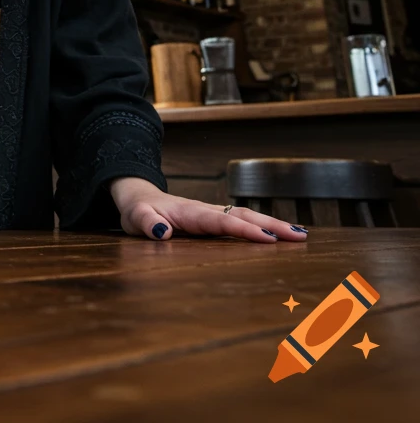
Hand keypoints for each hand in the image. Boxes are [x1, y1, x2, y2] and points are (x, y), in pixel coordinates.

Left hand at [109, 177, 308, 243]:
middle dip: (271, 225)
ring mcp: (212, 214)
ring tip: (301, 235)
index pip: (221, 221)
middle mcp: (206, 211)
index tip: (268, 238)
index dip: (244, 230)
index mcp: (190, 213)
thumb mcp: (135, 218)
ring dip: (272, 224)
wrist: (138, 198)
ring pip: (245, 217)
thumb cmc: (137, 211)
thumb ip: (147, 223)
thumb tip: (162, 232)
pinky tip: (280, 235)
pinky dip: (262, 226)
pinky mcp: (214, 219)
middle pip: (242, 216)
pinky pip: (241, 221)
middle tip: (300, 236)